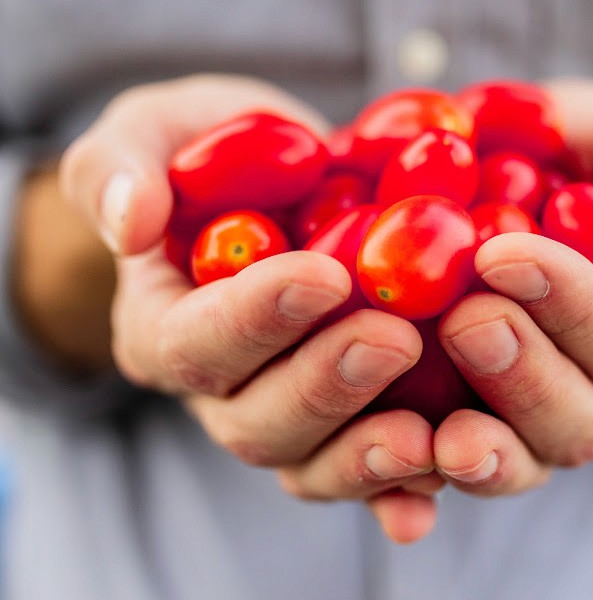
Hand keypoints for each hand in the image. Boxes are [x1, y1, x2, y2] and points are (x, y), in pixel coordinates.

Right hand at [60, 74, 443, 543]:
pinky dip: (404, 486)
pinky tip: (447, 470)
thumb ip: (120, 166)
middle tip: (394, 338)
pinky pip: (370, 474)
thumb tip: (129, 223)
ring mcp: (290, 414)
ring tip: (429, 433)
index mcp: (165, 327)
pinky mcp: (350, 422)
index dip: (256, 319)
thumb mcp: (154, 131)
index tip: (325, 276)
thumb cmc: (211, 157)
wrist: (279, 185)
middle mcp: (224, 389)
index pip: (194, 342)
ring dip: (369, 454)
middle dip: (326, 385)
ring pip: (314, 463)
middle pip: (257, 421)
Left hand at [430, 79, 592, 494]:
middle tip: (463, 320)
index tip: (503, 253)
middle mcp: (591, 391)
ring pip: (515, 462)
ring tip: (424, 422)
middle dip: (520, 375)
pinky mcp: (451, 427)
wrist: (495, 177)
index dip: (571, 303)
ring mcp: (518, 420)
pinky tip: (390, 501)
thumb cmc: (570, 159)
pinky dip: (410, 489)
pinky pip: (435, 478)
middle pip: (577, 421)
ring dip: (475, 448)